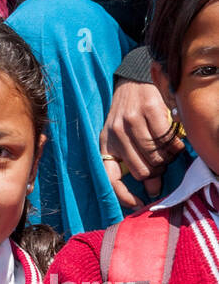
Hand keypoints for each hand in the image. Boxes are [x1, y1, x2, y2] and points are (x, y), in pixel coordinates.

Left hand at [100, 80, 184, 208]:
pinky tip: (176, 145)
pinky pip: (168, 141)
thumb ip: (134, 164)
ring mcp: (132, 121)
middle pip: (142, 171)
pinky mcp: (149, 110)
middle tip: (162, 166)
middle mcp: (116, 134)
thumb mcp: (121, 139)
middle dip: (156, 174)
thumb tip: (153, 191)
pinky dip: (176, 147)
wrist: (133, 80)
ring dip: (167, 160)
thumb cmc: (128, 114)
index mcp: (106, 144)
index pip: (110, 179)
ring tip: (168, 154)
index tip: (139, 203)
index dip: (124, 196)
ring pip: (156, 158)